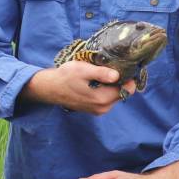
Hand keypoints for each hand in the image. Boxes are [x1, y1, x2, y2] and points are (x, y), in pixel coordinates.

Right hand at [22, 61, 136, 114]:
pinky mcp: (93, 109)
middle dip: (119, 81)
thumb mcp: (83, 70)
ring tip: (100, 75)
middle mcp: (103, 108)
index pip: (128, 89)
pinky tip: (95, 82)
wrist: (50, 88)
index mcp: (103, 99)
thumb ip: (101, 73)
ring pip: (114, 96)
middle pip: (122, 92)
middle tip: (109, 69)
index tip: (122, 67)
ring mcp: (98, 110)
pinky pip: (106, 99)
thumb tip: (117, 75)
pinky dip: (105, 90)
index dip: (128, 77)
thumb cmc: (65, 77)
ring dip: (111, 86)